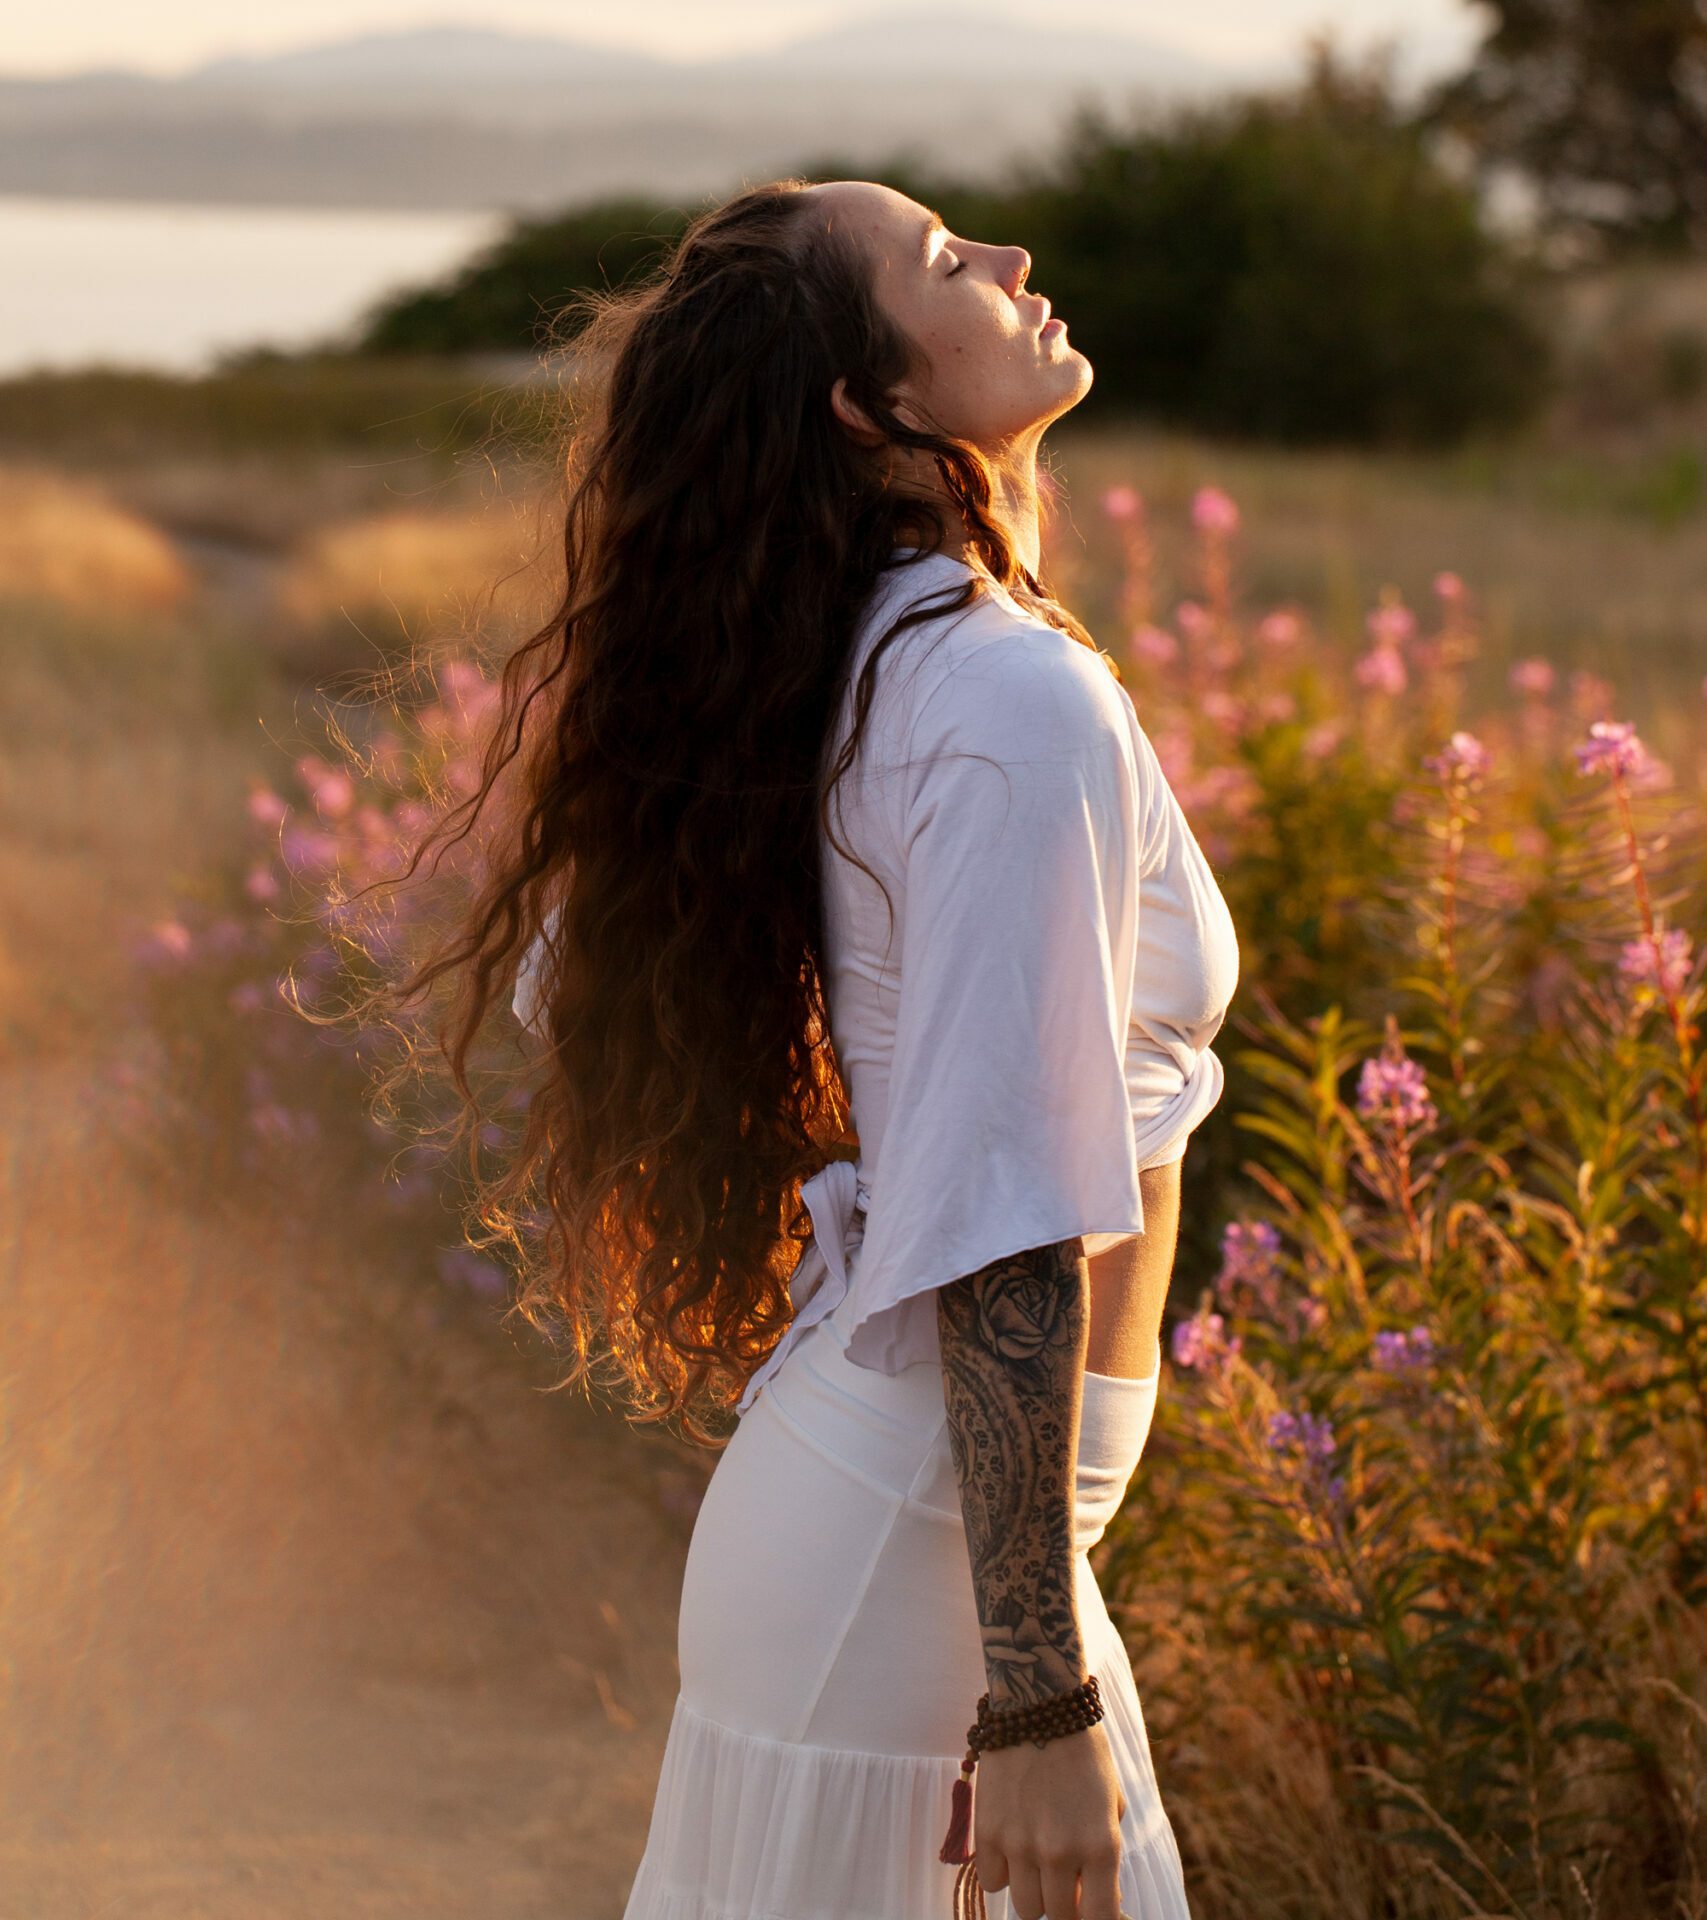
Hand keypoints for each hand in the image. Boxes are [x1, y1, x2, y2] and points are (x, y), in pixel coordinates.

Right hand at [971, 1719, 1126, 1919]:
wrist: (1039, 1703)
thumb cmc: (1083, 1751)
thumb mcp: (1110, 1801)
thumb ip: (1103, 1850)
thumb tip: (1090, 1890)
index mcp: (1101, 1845)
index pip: (1101, 1918)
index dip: (1097, 1918)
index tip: (1092, 1906)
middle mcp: (1061, 1852)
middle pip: (1059, 1916)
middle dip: (1065, 1903)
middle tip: (1064, 1878)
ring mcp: (1021, 1844)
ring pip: (1025, 1907)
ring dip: (1033, 1890)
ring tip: (1037, 1861)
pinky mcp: (988, 1830)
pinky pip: (991, 1882)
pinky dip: (1002, 1872)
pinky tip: (1011, 1846)